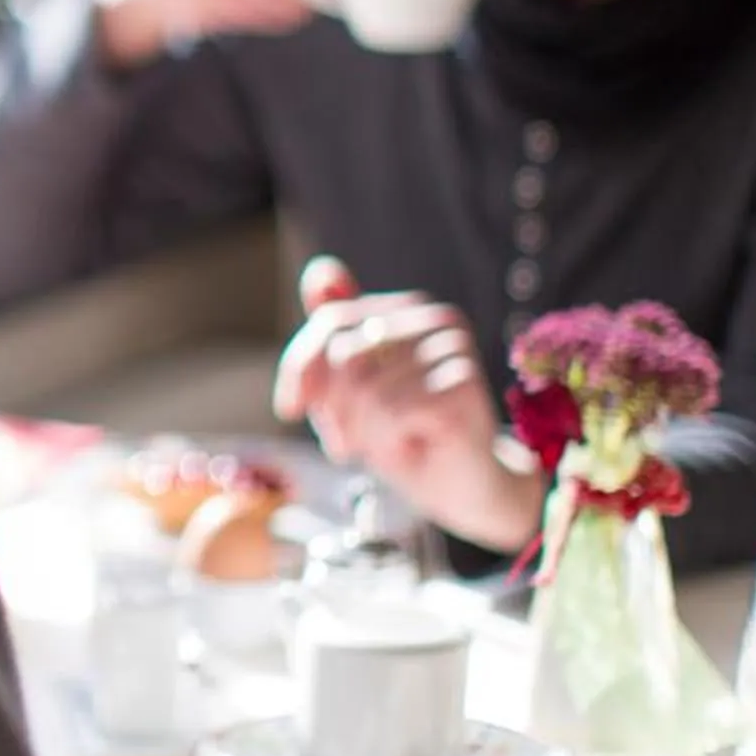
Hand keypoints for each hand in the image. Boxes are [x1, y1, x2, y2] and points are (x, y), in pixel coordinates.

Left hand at [271, 256, 544, 552]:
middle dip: (331, 408)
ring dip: (360, 431)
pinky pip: (391, 412)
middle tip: (345, 443)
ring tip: (385, 444)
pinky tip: (410, 447)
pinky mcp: (464, 386)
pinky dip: (385, 441)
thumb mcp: (352, 387)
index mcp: (409, 309)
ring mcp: (455, 350)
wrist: (465, 486)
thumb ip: (333, 336)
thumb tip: (319, 269)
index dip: (299, 368)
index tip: (290, 410)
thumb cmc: (405, 434)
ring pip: (363, 389)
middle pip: (343, 354)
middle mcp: (437, 319)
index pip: (331, 320)